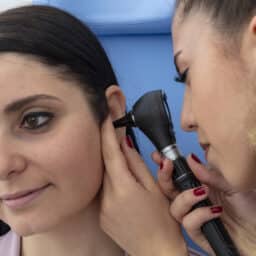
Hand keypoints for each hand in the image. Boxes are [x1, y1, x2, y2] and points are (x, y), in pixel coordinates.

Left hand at [99, 116, 187, 255]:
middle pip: (105, 164)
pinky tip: (122, 182)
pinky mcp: (101, 215)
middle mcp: (107, 198)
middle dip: (109, 146)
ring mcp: (101, 208)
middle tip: (114, 131)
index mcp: (123, 188)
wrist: (156, 252)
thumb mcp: (155, 187)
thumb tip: (125, 144)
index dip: (107, 133)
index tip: (105, 117)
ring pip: (104, 176)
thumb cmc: (162, 221)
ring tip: (123, 159)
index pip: (111, 153)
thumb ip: (137, 164)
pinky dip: (111, 181)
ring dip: (112, 165)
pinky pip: (103, 190)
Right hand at [153, 152, 255, 255]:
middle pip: (167, 190)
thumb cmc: (248, 209)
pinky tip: (215, 211)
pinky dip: (200, 214)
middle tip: (167, 166)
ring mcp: (193, 216)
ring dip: (185, 197)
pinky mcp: (196, 232)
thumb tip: (191, 158)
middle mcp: (192, 201)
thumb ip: (209, 174)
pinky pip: (188, 222)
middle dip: (164, 177)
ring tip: (203, 192)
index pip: (177, 175)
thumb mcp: (230, 185)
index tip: (159, 156)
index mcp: (198, 186)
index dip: (165, 166)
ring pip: (174, 207)